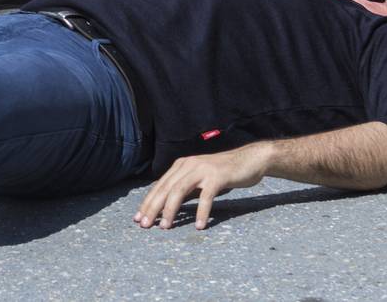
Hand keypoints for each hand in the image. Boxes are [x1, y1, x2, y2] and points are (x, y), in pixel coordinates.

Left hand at [134, 146, 270, 230]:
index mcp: (181, 166)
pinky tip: (199, 226)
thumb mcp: (199, 180)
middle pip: (166, 188)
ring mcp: (202, 169)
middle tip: (144, 225)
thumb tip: (167, 208)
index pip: (160, 186)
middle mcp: (188, 165)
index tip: (138, 218)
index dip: (148, 202)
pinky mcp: (217, 176)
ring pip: (180, 190)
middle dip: (153, 207)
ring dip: (170, 210)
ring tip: (165, 227)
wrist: (249, 160)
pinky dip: (201, 211)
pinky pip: (206, 196)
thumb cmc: (223, 173)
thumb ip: (185, 190)